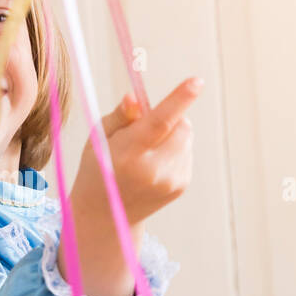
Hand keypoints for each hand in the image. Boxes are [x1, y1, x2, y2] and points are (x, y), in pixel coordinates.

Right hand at [69, 78, 202, 228]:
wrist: (104, 213)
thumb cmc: (98, 166)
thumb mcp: (99, 138)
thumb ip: (120, 116)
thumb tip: (135, 98)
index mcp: (128, 154)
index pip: (158, 123)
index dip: (179, 100)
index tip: (197, 81)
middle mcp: (152, 170)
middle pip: (180, 125)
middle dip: (170, 117)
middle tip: (145, 129)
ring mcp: (169, 181)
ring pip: (186, 137)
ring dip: (172, 134)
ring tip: (147, 151)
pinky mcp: (180, 185)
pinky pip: (187, 152)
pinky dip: (174, 150)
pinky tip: (154, 164)